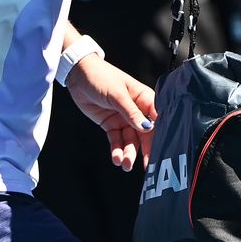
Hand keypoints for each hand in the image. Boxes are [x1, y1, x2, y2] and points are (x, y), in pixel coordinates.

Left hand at [65, 55, 156, 171]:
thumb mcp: (117, 93)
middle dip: (145, 150)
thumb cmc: (101, 76)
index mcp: (144, 98)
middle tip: (147, 166)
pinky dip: (117, 150)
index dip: (160, 134)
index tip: (162, 150)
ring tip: (125, 164)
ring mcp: (123, 118)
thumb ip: (131, 112)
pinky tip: (116, 158)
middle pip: (145, 134)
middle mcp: (136, 110)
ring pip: (130, 140)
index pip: (156, 119)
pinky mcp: (111, 124)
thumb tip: (146, 127)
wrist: (78, 74)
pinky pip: (116, 140)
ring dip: (129, 153)